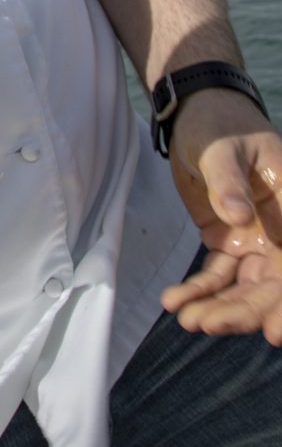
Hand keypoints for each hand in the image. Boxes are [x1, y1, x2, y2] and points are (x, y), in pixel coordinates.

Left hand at [161, 88, 281, 344]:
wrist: (198, 115)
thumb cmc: (219, 124)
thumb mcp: (221, 148)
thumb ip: (228, 182)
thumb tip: (239, 218)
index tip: (271, 331)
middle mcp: (281, 232)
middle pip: (271, 285)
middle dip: (245, 312)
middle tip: (210, 326)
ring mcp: (255, 241)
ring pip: (243, 287)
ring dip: (218, 307)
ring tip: (187, 320)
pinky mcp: (228, 243)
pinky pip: (216, 276)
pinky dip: (198, 292)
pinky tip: (175, 303)